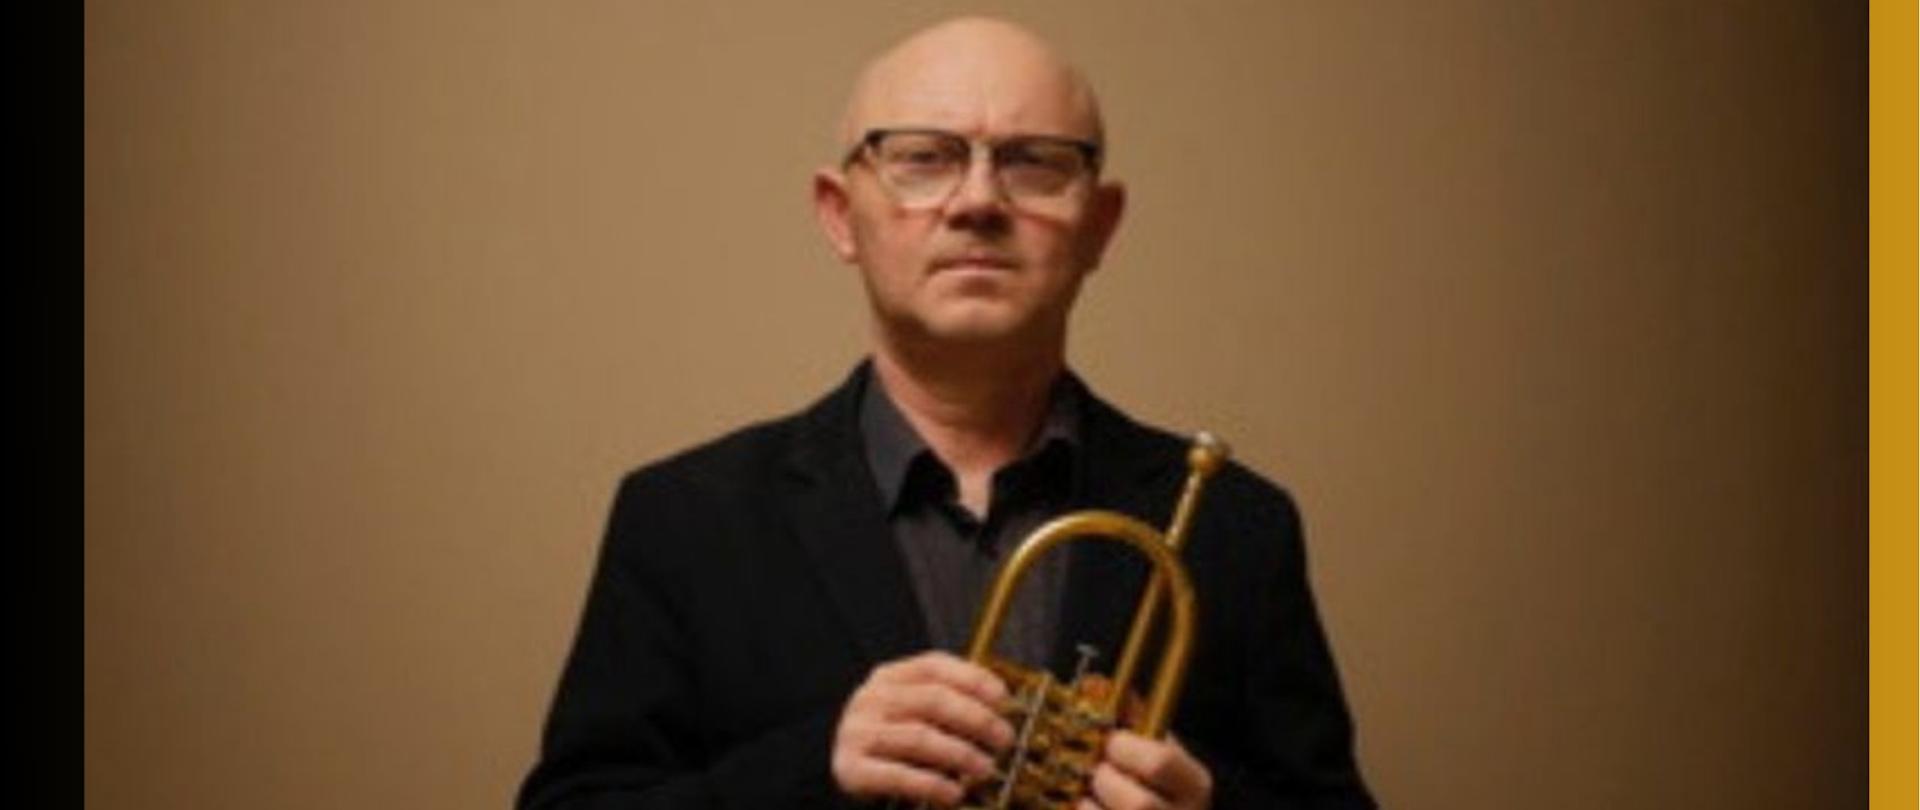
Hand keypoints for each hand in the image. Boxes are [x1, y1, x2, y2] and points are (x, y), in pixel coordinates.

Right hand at [831, 651, 1016, 805]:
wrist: (850, 772)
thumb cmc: (896, 744)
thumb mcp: (917, 714)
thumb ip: (950, 706)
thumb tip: (1003, 711)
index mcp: (889, 677)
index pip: (934, 666)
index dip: (973, 679)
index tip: (1004, 700)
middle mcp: (870, 698)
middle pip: (932, 700)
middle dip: (976, 719)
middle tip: (1004, 739)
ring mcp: (857, 732)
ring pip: (919, 737)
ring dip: (960, 754)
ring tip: (986, 769)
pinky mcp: (850, 768)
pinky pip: (897, 775)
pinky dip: (931, 785)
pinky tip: (954, 794)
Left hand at [1078, 731, 1212, 809]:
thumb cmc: (1156, 782)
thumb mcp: (1155, 746)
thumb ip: (1132, 718)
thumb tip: (1096, 684)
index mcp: (1194, 784)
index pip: (1161, 763)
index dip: (1125, 748)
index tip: (1109, 740)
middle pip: (1139, 805)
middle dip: (1105, 782)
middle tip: (1092, 773)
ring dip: (1087, 808)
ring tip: (1083, 797)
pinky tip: (1078, 807)